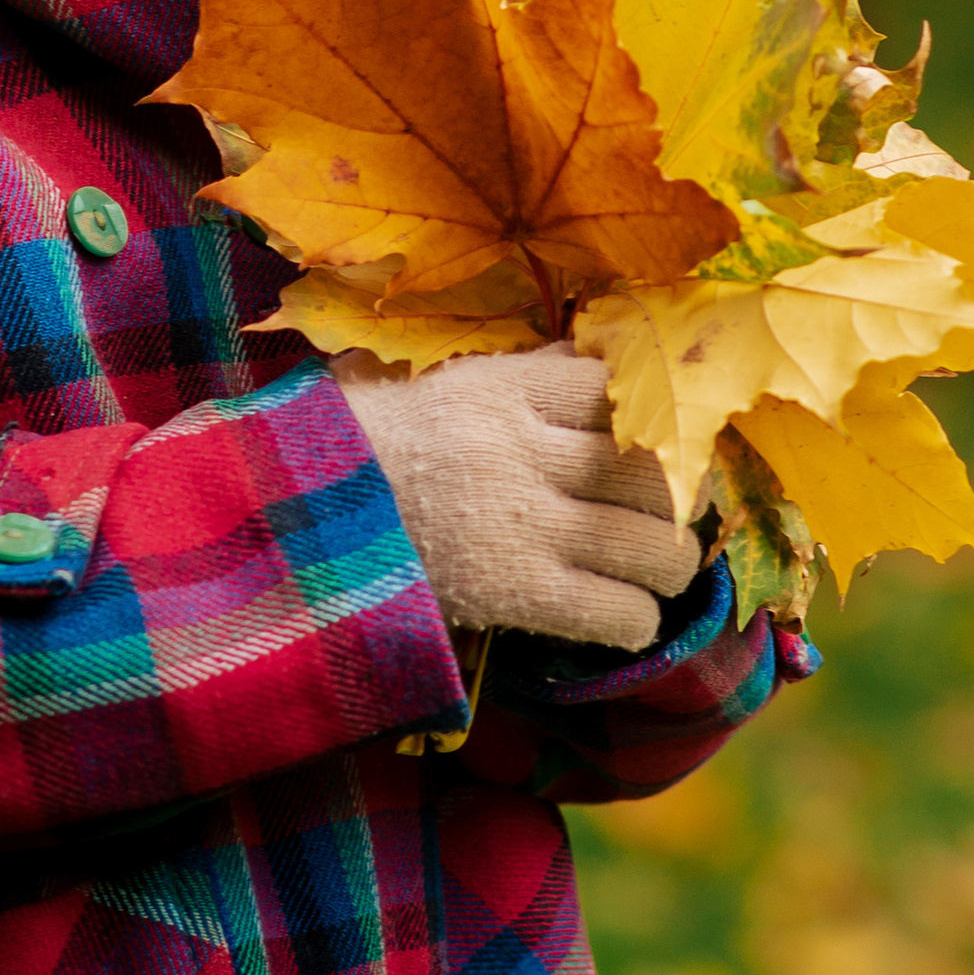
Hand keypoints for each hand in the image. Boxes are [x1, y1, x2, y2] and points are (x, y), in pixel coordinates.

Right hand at [334, 344, 700, 653]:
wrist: (298, 522)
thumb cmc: (364, 446)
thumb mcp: (432, 384)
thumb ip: (515, 373)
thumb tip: (585, 355)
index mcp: (500, 389)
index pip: (612, 389)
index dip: (645, 417)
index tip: (648, 441)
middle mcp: (521, 451)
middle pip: (649, 470)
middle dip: (676, 497)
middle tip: (672, 512)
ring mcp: (522, 526)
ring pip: (651, 545)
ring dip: (670, 562)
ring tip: (660, 567)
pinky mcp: (515, 594)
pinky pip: (617, 612)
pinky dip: (635, 619)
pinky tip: (621, 614)